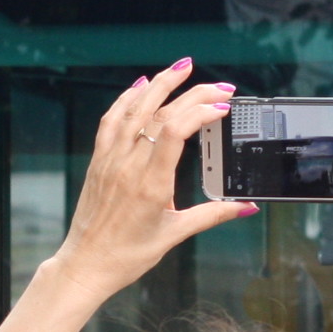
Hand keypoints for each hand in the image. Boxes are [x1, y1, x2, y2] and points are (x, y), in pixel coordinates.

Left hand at [53, 60, 251, 297]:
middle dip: (193, 93)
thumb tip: (246, 207)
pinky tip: (141, 86)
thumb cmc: (129, 255)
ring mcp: (111, 160)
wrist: (86, 264)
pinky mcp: (99, 161)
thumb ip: (212, 215)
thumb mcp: (175, 234)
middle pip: (161, 114)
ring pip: (135, 109)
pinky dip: (126, 98)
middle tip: (220, 86)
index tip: (223, 107)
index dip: (201, 112)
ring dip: (160, 84)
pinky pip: (111, 120)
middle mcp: (129, 165)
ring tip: (183, 67)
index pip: (176, 132)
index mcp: (151, 184)